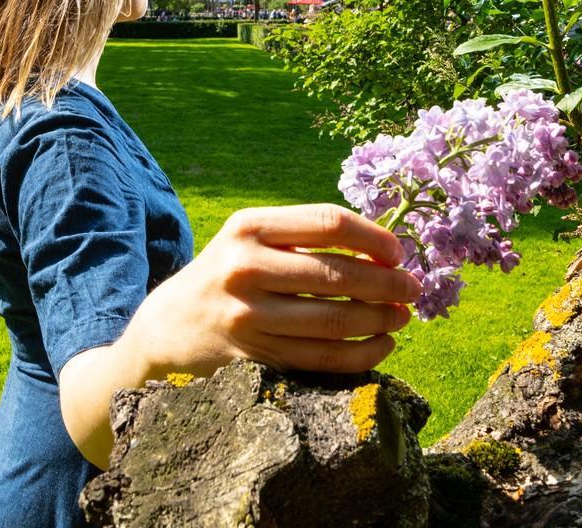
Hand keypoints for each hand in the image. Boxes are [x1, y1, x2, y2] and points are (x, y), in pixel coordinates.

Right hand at [122, 203, 421, 377]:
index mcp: (249, 227)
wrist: (169, 328)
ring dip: (381, 321)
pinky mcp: (251, 356)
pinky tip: (381, 345)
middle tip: (413, 289)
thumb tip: (383, 248)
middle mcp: (243, 267)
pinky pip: (321, 358)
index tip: (398, 252)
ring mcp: (246, 315)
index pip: (329, 223)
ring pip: (334, 322)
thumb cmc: (227, 275)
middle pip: (337, 275)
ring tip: (402, 317)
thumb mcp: (250, 240)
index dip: (375, 237)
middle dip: (387, 284)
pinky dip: (361, 355)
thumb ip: (306, 236)